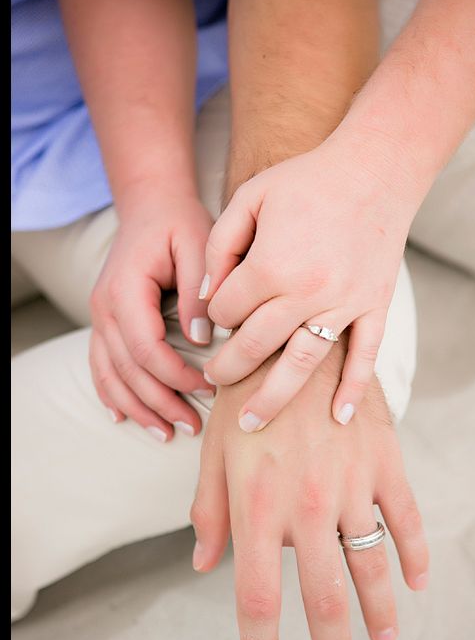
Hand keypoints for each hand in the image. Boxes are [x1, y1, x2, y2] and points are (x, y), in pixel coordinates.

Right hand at [89, 185, 215, 439]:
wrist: (150, 206)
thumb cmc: (178, 224)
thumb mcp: (198, 245)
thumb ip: (199, 293)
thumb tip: (202, 340)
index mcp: (127, 291)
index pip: (147, 349)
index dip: (176, 376)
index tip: (209, 389)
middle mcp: (105, 308)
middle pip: (129, 370)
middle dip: (160, 403)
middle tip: (192, 427)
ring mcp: (100, 317)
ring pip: (111, 375)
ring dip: (138, 408)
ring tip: (166, 433)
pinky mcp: (105, 323)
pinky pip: (101, 365)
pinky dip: (112, 394)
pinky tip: (125, 416)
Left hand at [190, 342, 428, 639]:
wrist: (297, 338)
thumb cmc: (246, 398)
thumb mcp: (215, 453)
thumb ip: (210, 512)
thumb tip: (202, 566)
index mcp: (258, 509)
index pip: (258, 598)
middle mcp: (307, 508)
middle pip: (325, 599)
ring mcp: (352, 487)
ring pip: (373, 567)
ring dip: (381, 611)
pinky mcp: (385, 464)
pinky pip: (407, 520)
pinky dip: (415, 556)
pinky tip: (417, 582)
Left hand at [200, 133, 419, 432]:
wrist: (375, 168)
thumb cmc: (307, 180)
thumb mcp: (249, 199)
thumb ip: (220, 248)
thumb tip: (207, 300)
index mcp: (271, 266)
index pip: (229, 312)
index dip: (218, 316)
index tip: (221, 315)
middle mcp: (306, 293)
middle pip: (256, 348)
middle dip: (228, 370)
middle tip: (214, 384)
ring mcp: (344, 305)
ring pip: (302, 366)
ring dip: (273, 399)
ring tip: (251, 424)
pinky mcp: (374, 307)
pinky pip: (364, 357)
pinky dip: (353, 390)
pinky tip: (339, 418)